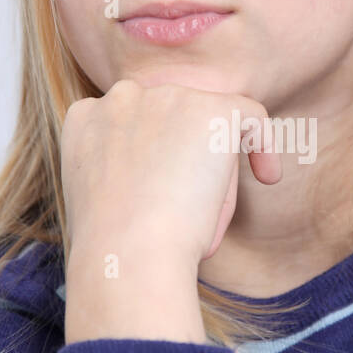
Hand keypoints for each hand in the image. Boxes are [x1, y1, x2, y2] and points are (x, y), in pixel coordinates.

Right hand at [61, 78, 280, 266]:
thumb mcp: (105, 201)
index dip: (154, 157)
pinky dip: (262, 146)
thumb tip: (173, 175)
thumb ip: (127, 172)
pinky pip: (250, 116)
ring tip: (202, 214)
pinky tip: (267, 177)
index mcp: (86, 118)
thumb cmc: (116, 249)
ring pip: (207, 126)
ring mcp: (166, 97)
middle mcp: (121, 97)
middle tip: (184, 216)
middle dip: (183, 162)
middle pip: (172, 121)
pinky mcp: (210, 108)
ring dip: (212, 169)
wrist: (128, 255)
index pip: (133, 124)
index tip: (163, 193)